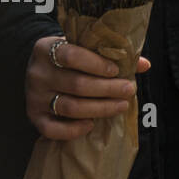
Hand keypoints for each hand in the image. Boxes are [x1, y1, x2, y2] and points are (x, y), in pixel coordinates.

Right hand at [25, 36, 150, 140]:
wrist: (41, 68)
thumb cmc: (71, 56)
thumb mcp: (84, 47)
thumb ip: (111, 53)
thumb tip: (144, 65)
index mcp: (46, 49)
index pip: (71, 55)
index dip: (96, 64)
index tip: (117, 70)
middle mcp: (37, 73)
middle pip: (76, 84)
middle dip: (107, 89)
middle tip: (129, 90)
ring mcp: (33, 96)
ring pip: (69, 106)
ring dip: (99, 108)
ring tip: (121, 105)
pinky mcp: (33, 116)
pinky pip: (51, 129)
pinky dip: (72, 130)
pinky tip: (91, 125)